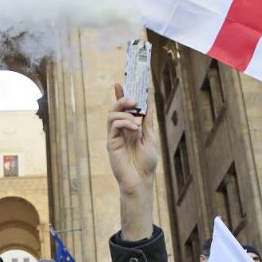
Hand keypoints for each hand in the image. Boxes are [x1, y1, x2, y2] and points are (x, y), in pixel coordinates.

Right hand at [108, 84, 158, 240]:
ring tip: (137, 121)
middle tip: (133, 99)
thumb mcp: (151, 136)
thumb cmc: (146, 162)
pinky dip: (124, 122)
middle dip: (123, 98)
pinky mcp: (111, 143)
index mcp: (130, 127)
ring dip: (125, 113)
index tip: (121, 81)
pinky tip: (134, 129)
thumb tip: (149, 101)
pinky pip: (113, 125)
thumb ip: (148, 119)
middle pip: (116, 107)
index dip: (121, 94)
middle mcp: (121, 130)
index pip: (124, 107)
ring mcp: (114, 136)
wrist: (141, 180)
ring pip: (112, 114)